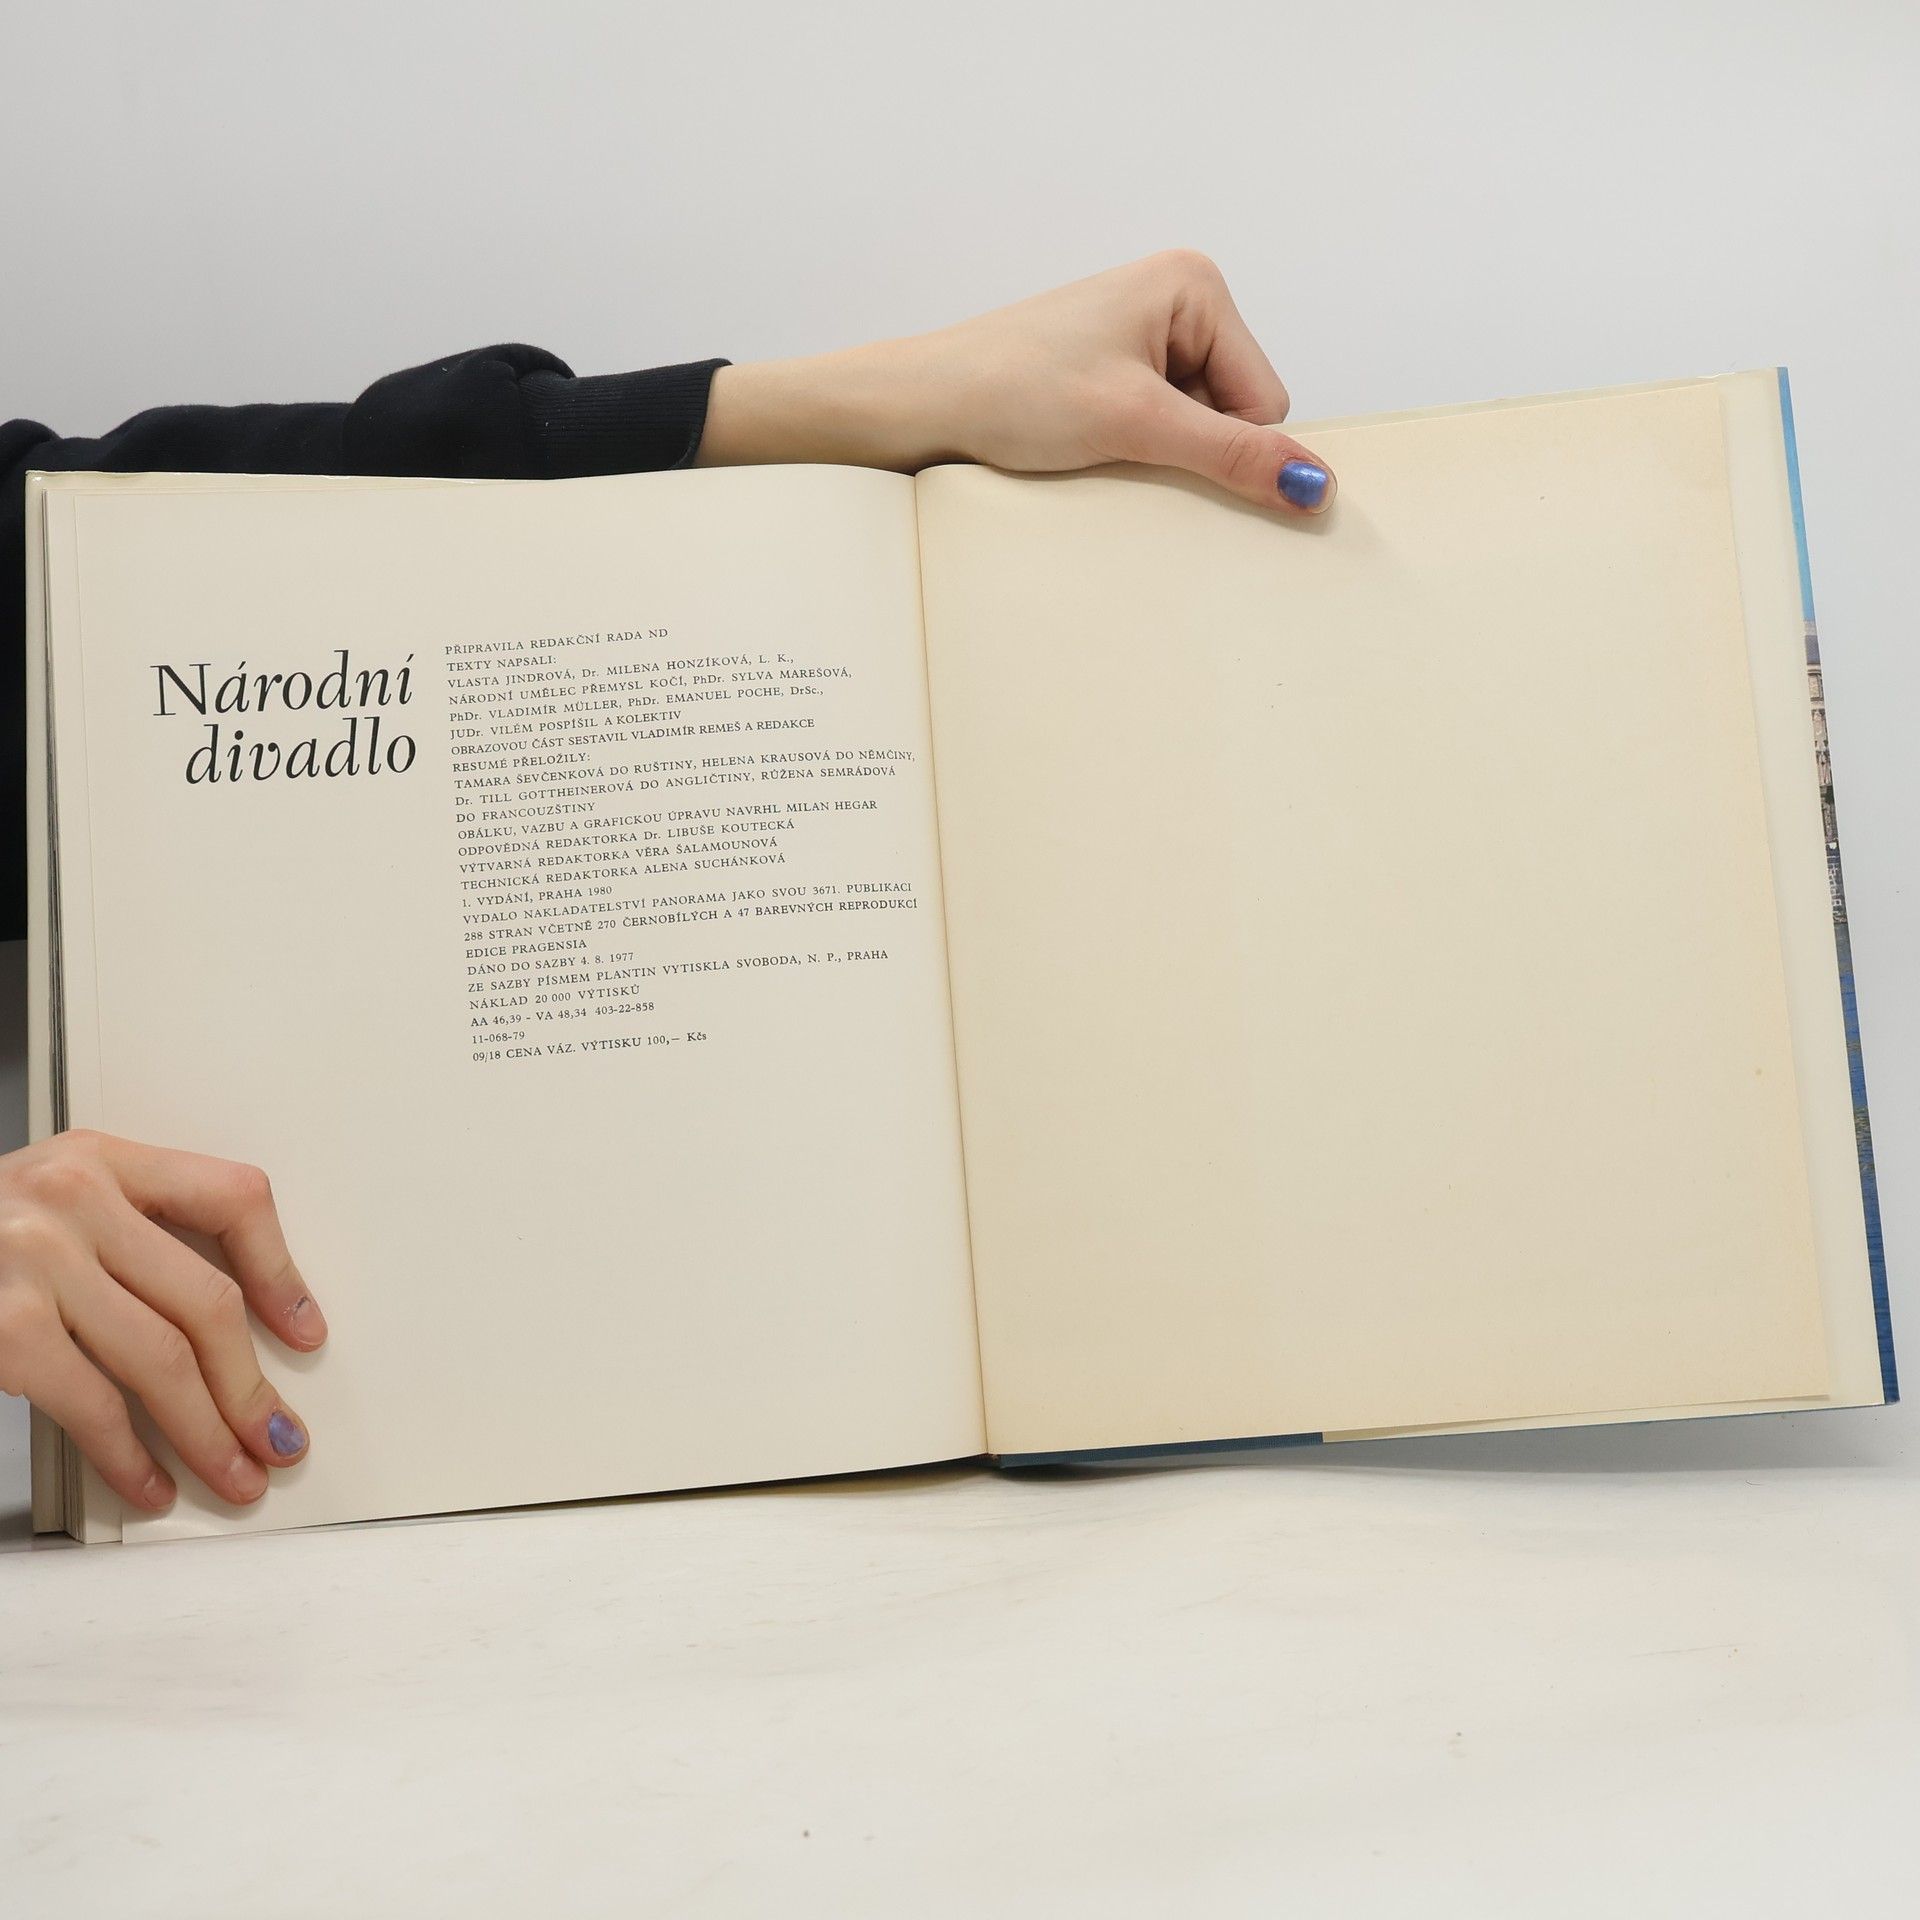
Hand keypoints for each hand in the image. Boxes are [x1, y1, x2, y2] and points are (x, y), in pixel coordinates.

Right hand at [0, 1129, 323, 1511]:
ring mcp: (34, 1261)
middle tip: (277, 1435)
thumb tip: (222, 1331)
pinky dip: (130, 1455)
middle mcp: (73, 1199)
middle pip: (205, 1300)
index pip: (231, 1198)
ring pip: (162, 1359)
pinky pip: (93, 1402)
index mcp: (101, 1159)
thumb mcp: (51, 1201)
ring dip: (208, 1432)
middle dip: (250, 1385)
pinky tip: (150, 1481)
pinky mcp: (3, 1326)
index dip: (282, 1272)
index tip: (305, 1330)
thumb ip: (127, 1235)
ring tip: (234, 1471)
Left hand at [696, 249, 1334, 515]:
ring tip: (1096, 444)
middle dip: (1191, 445)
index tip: (1161, 451)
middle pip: (1237, 409)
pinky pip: (1162, 427)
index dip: (1226, 444)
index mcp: (1194, 284)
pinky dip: (1136, 450)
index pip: (1266, 396)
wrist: (923, 404)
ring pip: (1200, 425)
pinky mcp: (1113, 371)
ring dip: (1160, 452)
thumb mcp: (1136, 424)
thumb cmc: (1014, 391)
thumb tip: (1316, 485)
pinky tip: (1088, 448)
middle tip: (1124, 449)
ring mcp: (1143, 334)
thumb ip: (1232, 454)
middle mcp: (1176, 297)